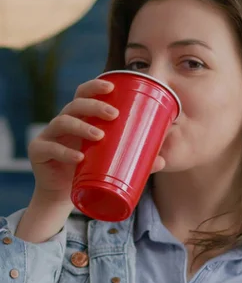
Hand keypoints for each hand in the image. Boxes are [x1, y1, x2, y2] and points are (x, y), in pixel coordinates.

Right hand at [28, 78, 164, 206]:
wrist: (63, 196)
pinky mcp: (38, 152)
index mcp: (80, 118)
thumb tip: (163, 161)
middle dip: (94, 105)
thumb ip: (134, 160)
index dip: (95, 85)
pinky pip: (49, 148)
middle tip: (114, 114)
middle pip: (75, 104)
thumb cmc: (88, 172)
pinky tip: (78, 157)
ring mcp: (49, 136)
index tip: (112, 86)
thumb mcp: (110, 163)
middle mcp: (63, 122)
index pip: (83, 93)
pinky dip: (64, 152)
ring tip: (99, 135)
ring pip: (62, 122)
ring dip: (82, 126)